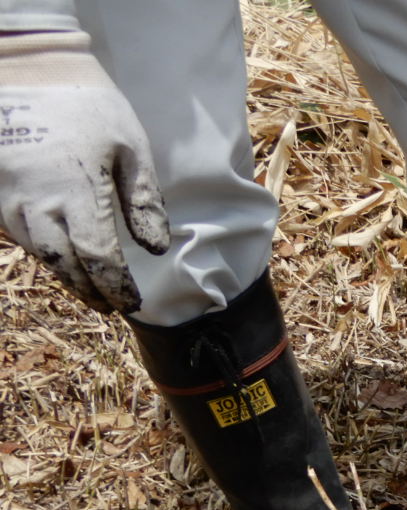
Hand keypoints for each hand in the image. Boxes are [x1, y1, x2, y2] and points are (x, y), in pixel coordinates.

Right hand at [0, 31, 169, 312]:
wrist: (26, 70)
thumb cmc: (87, 107)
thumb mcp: (130, 147)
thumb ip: (143, 200)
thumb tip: (155, 248)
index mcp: (78, 191)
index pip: (99, 258)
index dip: (116, 286)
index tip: (132, 302)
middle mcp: (37, 201)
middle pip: (65, 264)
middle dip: (90, 290)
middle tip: (111, 305)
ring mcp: (10, 197)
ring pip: (38, 253)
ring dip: (65, 275)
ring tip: (89, 288)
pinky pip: (17, 234)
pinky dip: (42, 251)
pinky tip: (60, 256)